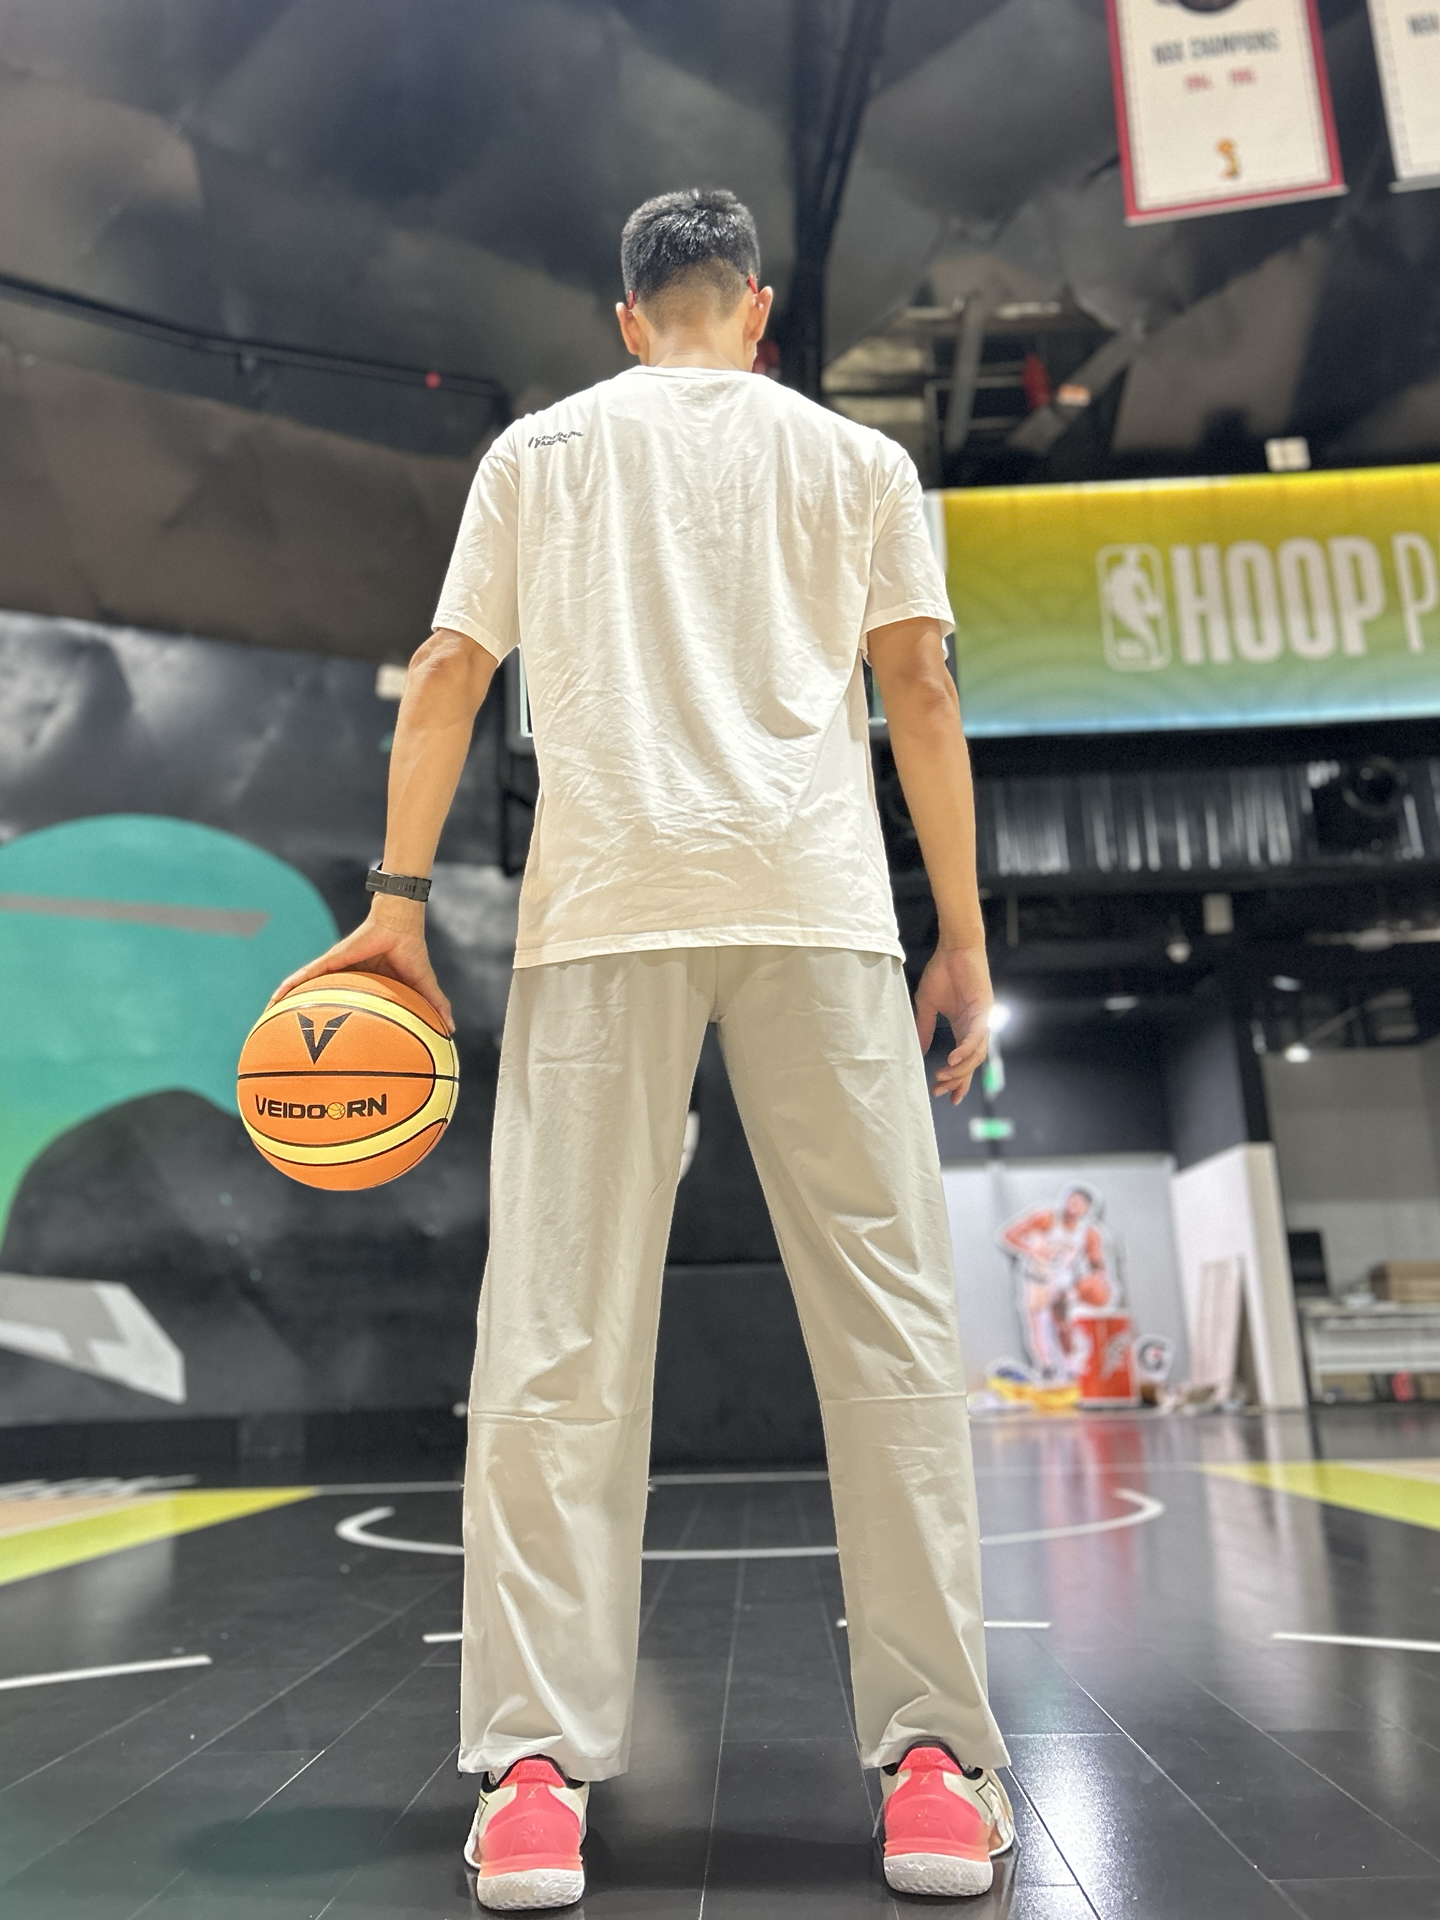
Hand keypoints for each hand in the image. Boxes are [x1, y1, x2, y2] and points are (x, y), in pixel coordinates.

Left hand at [268, 897, 453, 1032]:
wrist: (402, 925)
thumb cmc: (411, 951)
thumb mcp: (422, 986)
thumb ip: (432, 1006)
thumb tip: (451, 1030)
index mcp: (364, 986)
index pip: (342, 1007)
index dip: (330, 1025)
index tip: (319, 1046)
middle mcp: (344, 979)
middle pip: (316, 1000)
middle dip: (299, 1017)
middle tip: (285, 1036)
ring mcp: (335, 969)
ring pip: (304, 988)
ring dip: (285, 1000)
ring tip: (265, 1017)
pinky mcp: (331, 960)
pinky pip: (305, 976)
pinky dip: (289, 986)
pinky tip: (274, 998)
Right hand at [913, 944, 991, 1103]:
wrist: (954, 948)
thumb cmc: (942, 972)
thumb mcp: (927, 1005)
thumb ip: (924, 1028)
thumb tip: (918, 1050)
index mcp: (963, 1027)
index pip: (963, 1061)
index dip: (958, 1080)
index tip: (946, 1096)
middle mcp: (976, 1028)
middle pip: (971, 1063)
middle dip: (957, 1080)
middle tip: (940, 1091)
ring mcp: (982, 1020)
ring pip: (976, 1054)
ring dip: (960, 1069)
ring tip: (943, 1077)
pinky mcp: (983, 1010)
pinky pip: (976, 1036)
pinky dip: (966, 1049)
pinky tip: (953, 1059)